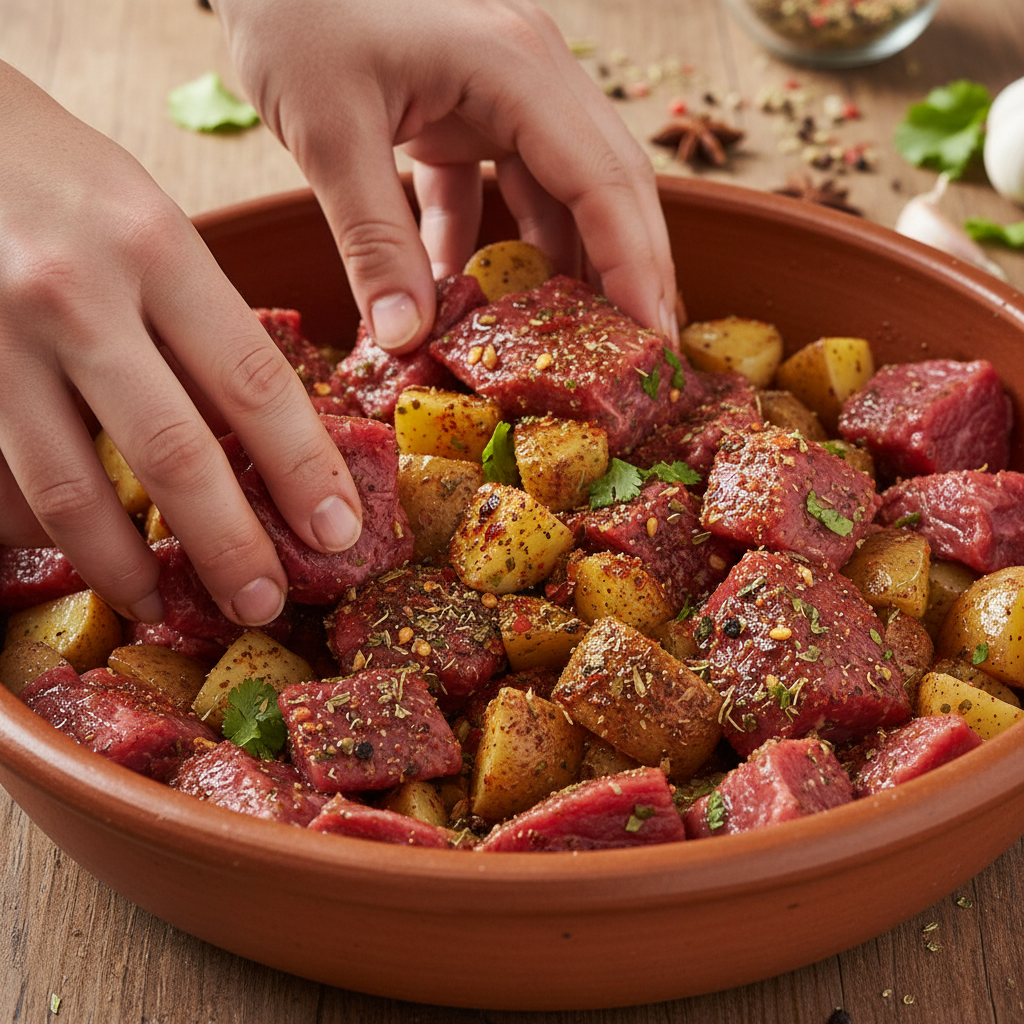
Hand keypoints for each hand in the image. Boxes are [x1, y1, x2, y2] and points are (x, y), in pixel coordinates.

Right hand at [0, 61, 361, 626]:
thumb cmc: (65, 180)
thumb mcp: (153, 225)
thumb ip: (202, 323)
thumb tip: (264, 441)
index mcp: (156, 246)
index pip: (253, 382)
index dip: (303, 469)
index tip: (339, 531)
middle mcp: (76, 293)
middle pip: (172, 451)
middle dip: (228, 543)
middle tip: (267, 602)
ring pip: (70, 486)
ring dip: (125, 562)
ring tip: (164, 603)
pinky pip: (7, 477)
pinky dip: (48, 527)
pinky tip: (84, 552)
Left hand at [213, 0, 678, 353]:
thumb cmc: (294, 4)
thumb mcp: (330, 129)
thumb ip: (373, 241)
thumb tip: (407, 341)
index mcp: (517, 67)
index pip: (605, 182)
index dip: (637, 267)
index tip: (653, 339)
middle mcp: (529, 74)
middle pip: (606, 185)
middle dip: (624, 270)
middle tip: (637, 352)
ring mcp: (501, 89)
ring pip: (558, 190)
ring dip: (557, 263)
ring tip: (560, 339)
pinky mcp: (463, 105)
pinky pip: (495, 185)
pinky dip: (481, 240)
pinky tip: (456, 289)